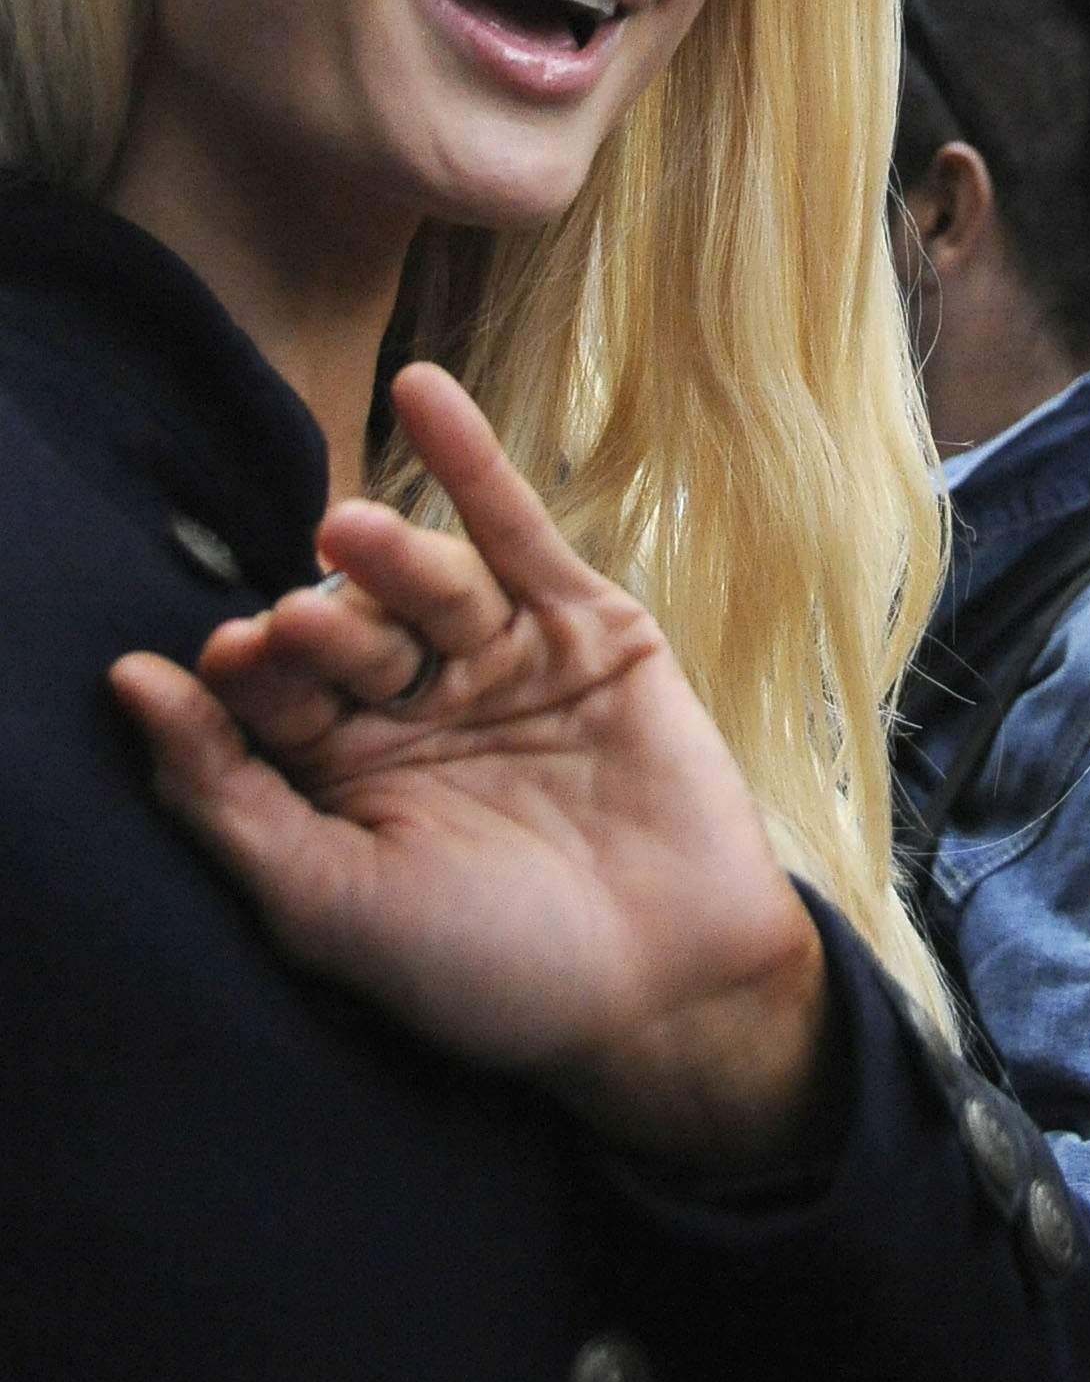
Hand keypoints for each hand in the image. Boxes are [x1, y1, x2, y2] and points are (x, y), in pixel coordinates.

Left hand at [110, 363, 829, 1169]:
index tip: (222, 665)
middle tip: (291, 631)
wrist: (668, 988)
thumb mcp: (333, 904)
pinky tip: (421, 393)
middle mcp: (417, 709)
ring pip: (427, 584)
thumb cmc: (491, 972)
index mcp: (346, 779)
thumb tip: (128, 684)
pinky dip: (470, 461)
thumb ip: (226, 799)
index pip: (271, 701)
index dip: (245, 677)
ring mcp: (501, 659)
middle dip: (317, 630)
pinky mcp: (584, 624)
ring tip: (345, 532)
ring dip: (384, 553)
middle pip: (347, 635)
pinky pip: (517, 533)